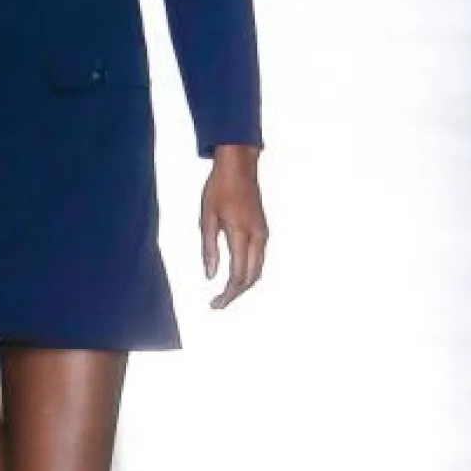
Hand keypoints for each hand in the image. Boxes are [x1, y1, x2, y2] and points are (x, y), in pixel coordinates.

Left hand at [201, 145, 267, 311]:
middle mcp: (257, 236)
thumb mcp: (207, 217)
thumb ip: (209, 248)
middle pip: (251, 277)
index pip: (238, 274)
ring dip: (244, 285)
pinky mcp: (263, 230)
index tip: (215, 304)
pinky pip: (260, 259)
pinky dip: (249, 272)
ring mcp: (263, 233)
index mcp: (241, 233)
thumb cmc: (219, 188)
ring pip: (258, 270)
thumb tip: (211, 275)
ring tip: (226, 293)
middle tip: (218, 303)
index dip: (227, 294)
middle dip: (235, 294)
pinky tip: (236, 275)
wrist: (239, 166)